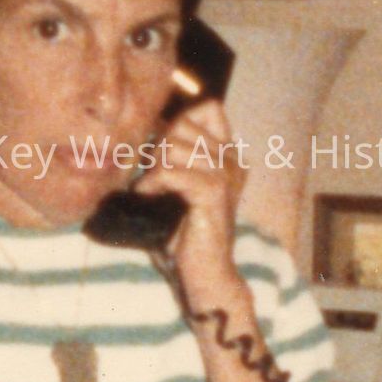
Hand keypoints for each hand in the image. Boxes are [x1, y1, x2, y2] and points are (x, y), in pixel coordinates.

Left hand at [136, 98, 250, 312]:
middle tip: (153, 174)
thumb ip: (177, 155)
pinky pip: (171, 171)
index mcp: (230, 156)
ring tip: (151, 187)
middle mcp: (232, 160)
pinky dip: (154, 182)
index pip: (209, 109)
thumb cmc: (188, 231)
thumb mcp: (184, 184)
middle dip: (160, 144)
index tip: (164, 150)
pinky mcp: (212, 193)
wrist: (207, 272)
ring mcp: (225, 175)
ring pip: (175, 146)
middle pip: (185, 122)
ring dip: (154, 165)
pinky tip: (148, 196)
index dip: (180, 121)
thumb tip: (154, 123)